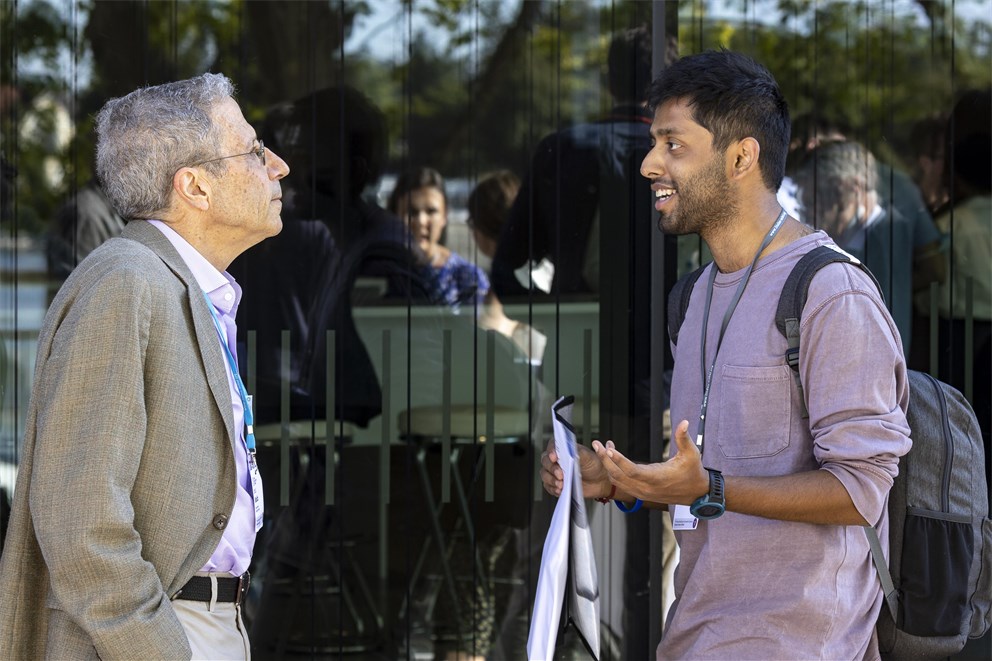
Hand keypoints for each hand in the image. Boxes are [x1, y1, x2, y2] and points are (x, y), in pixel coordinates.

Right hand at [539, 437, 611, 499]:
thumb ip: (579, 452)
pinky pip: (548, 486)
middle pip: (545, 461)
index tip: (554, 457)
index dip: (551, 451)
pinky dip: (552, 488)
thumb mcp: (589, 457)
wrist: (600, 481)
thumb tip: (571, 450)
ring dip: (551, 480)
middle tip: (560, 474)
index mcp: (564, 449)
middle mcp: (557, 460)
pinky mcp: (556, 484)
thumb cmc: (594, 466)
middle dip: (551, 468)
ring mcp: (555, 472)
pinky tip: (560, 490)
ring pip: (545, 474)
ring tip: (561, 484)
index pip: (552, 446)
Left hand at [593, 420, 708, 504]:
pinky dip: (613, 472)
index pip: (632, 471)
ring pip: (617, 481)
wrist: (696, 494)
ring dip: (607, 465)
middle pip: (619, 476)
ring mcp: (642, 493)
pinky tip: (611, 459)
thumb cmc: (693, 472)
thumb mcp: (691, 454)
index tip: (609, 449)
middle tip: (597, 444)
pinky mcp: (640, 494)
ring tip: (602, 448)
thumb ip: (684, 438)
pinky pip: (621, 484)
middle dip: (606, 459)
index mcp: (657, 478)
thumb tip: (684, 422)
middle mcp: (646, 488)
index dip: (619, 461)